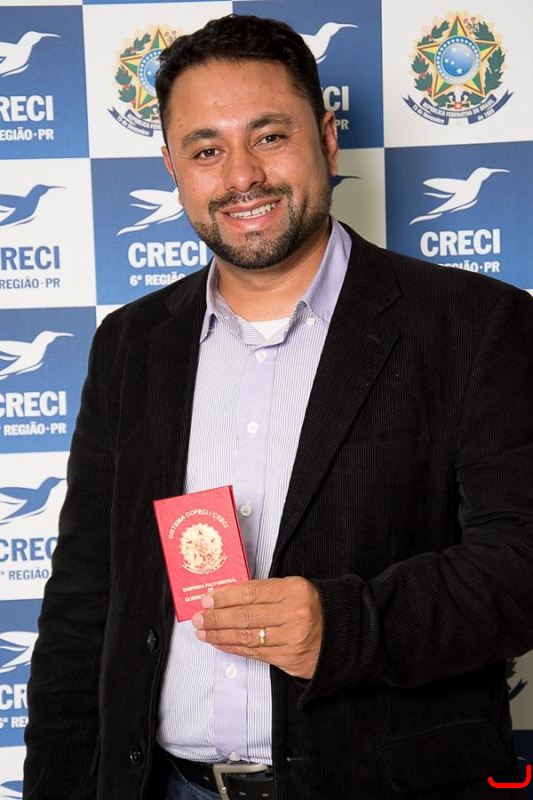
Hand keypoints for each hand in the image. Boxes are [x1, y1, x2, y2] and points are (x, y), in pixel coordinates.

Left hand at [191, 577, 322, 678]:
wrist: (343, 633)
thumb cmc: (312, 606)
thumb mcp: (294, 588)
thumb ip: (265, 592)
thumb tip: (227, 597)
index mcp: (294, 590)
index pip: (251, 593)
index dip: (226, 597)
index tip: (207, 599)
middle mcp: (294, 615)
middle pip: (246, 616)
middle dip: (217, 617)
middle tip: (198, 617)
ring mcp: (292, 639)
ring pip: (247, 637)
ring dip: (219, 635)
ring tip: (202, 631)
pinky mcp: (290, 660)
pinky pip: (255, 653)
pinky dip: (233, 648)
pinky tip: (219, 643)